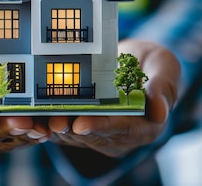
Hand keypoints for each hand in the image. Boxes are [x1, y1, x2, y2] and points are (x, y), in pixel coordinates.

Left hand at [47, 39, 179, 156]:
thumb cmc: (154, 64)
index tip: (81, 124)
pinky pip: (66, 127)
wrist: (139, 64)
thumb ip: (162, 87)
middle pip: (93, 134)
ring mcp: (102, 134)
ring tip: (39, 116)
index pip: (121, 128)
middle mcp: (122, 136)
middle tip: (52, 120)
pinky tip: (37, 112)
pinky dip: (51, 120)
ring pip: (75, 133)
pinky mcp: (85, 127)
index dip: (100, 126)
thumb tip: (160, 112)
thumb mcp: (165, 67)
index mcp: (145, 126)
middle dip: (71, 127)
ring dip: (57, 125)